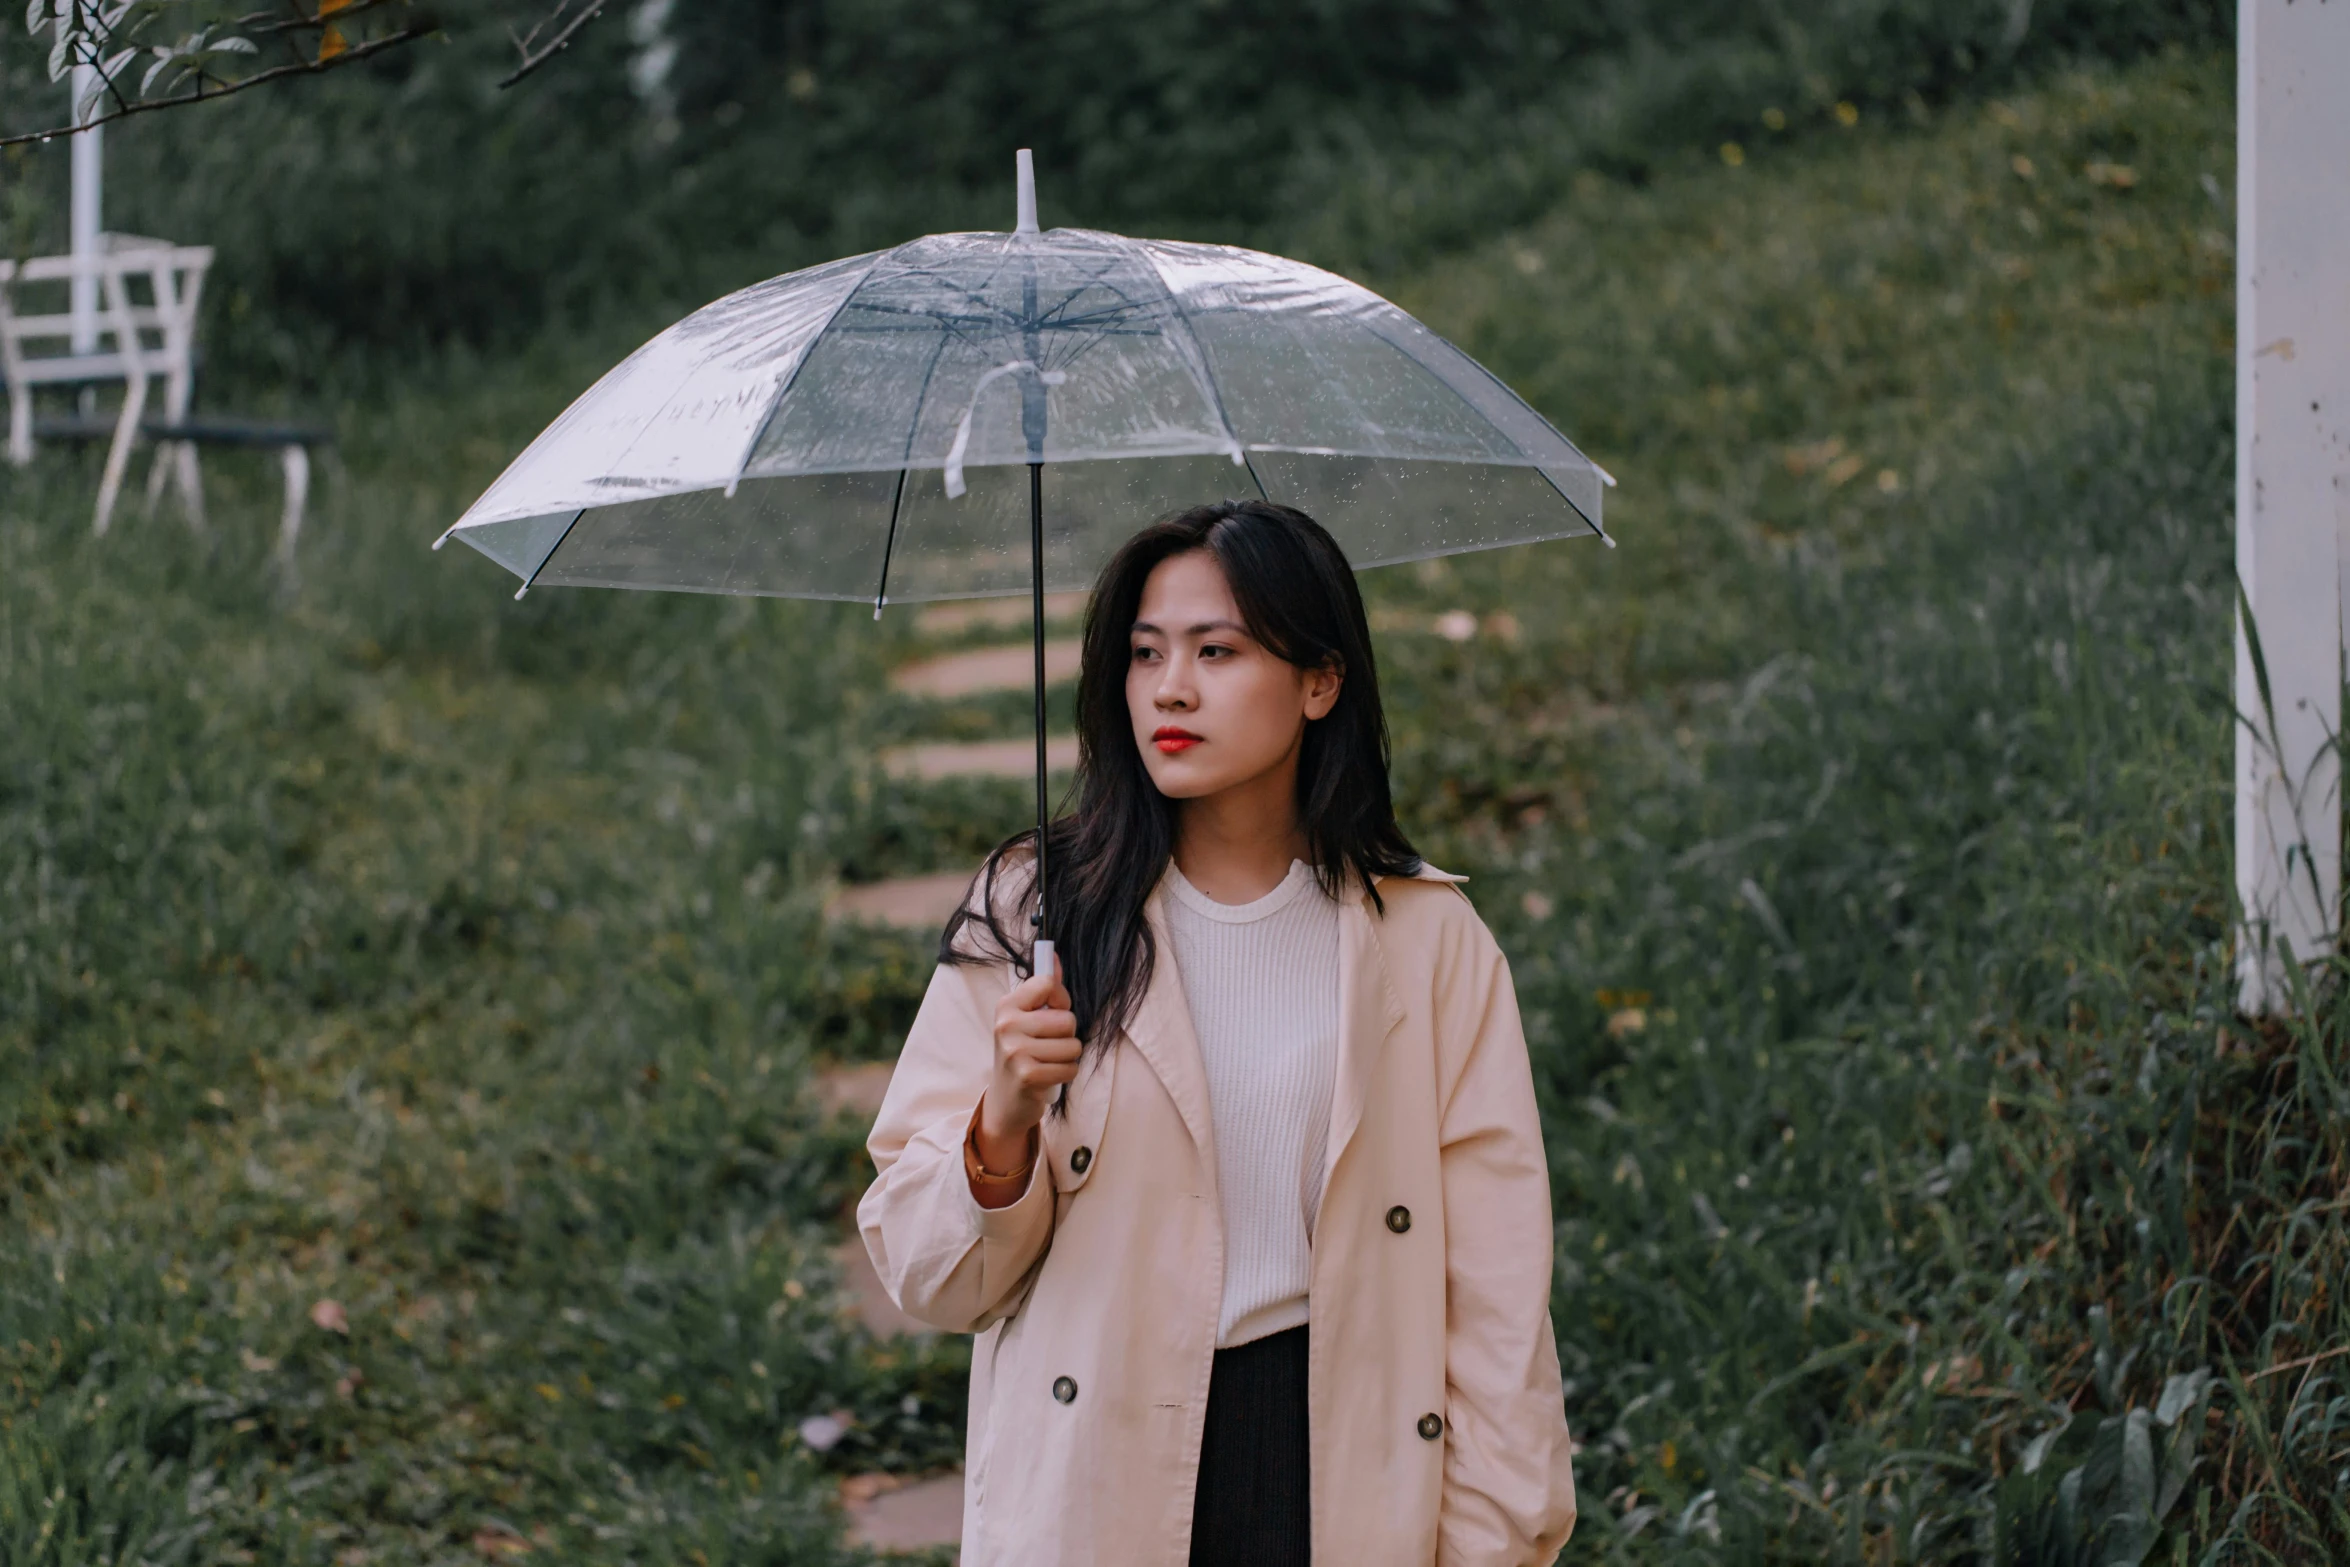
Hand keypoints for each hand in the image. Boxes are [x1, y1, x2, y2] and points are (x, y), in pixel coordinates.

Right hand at [975, 953, 1077, 1174]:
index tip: (1052, 1011)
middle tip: (1048, 1045)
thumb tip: (1054, 954)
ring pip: (1073, 1045)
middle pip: (1067, 1019)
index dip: (1061, 999)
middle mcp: (1007, 1025)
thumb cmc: (1021, 1052)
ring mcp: (1015, 1051)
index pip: (1048, 983)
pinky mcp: (1028, 1076)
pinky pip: (1070, 1067)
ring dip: (1068, 1057)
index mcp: (1006, 1006)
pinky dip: (1066, 1073)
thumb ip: (1043, 988)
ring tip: (1048, 1061)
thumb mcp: (1026, 1018)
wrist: (1006, 1099)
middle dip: (1067, 1035)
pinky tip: (1048, 1076)